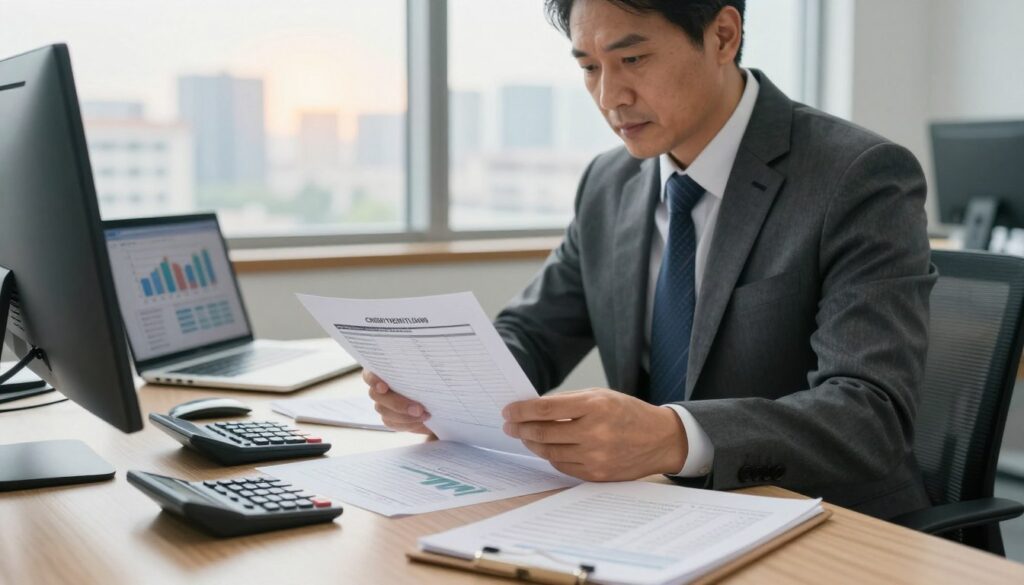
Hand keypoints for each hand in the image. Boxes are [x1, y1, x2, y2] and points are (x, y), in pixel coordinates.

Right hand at [363, 370, 433, 435]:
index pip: (369, 373)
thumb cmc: (433, 380)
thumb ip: (421, 368)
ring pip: (383, 410)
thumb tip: (423, 363)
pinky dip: (407, 423)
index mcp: (386, 369)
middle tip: (418, 408)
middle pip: (375, 395)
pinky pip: (391, 422)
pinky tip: (420, 421)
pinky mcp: (389, 417)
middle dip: (397, 403)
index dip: (373, 380)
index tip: (384, 387)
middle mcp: (380, 386)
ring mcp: (382, 403)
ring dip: (404, 415)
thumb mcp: (429, 372)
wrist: (439, 399)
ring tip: (424, 414)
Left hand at [502, 388, 686, 481]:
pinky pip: (562, 466)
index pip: (546, 409)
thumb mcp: (601, 395)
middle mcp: (594, 432)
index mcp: (595, 406)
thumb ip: (568, 401)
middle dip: (520, 428)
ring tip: (525, 435)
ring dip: (532, 443)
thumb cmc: (628, 412)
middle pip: (543, 432)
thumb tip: (534, 408)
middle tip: (509, 425)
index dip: (522, 410)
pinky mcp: (597, 474)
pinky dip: (550, 456)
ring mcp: (595, 456)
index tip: (508, 411)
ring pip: (549, 452)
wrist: (660, 439)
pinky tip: (546, 448)